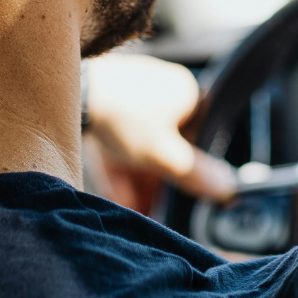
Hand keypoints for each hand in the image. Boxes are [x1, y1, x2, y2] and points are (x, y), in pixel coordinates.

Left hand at [84, 52, 237, 202]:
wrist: (69, 93)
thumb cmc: (122, 115)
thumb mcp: (162, 154)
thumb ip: (194, 173)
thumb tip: (227, 187)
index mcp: (186, 92)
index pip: (200, 136)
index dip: (189, 168)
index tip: (184, 195)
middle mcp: (161, 89)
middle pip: (166, 145)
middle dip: (158, 181)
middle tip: (155, 208)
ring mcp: (131, 94)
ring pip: (140, 145)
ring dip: (138, 179)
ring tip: (136, 208)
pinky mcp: (104, 104)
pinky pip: (117, 140)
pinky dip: (119, 167)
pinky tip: (118, 197)